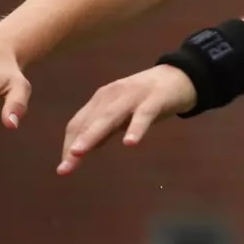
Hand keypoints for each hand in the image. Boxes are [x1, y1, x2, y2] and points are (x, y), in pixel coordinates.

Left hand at [57, 65, 197, 175]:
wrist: (180, 76)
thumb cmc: (147, 99)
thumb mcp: (122, 114)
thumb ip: (104, 129)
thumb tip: (81, 149)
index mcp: (103, 99)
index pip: (79, 123)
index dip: (69, 144)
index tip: (64, 167)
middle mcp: (113, 95)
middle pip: (89, 122)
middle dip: (75, 144)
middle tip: (64, 168)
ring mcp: (133, 96)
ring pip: (109, 117)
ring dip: (92, 135)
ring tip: (79, 153)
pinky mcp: (154, 99)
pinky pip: (143, 116)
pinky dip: (135, 129)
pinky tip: (130, 143)